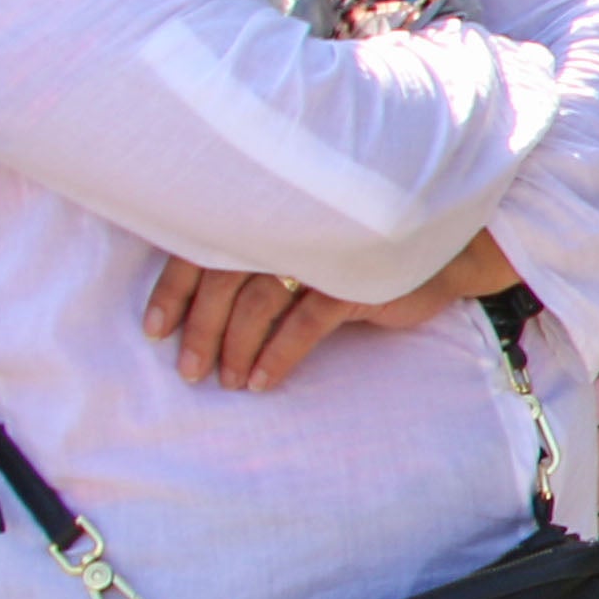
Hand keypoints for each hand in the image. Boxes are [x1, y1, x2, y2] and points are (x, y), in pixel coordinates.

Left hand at [144, 244, 508, 388]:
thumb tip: (204, 306)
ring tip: (227, 381)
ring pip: (256, 305)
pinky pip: (302, 325)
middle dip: (199, 331)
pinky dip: (276, 355)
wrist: (444, 250)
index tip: (153, 329)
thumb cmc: (363, 251)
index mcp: (264, 216)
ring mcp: (317, 253)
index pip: (200, 250)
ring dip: (234, 348)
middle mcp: (285, 228)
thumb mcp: (306, 246)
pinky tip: (262, 380)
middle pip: (220, 281)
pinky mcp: (351, 281)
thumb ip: (262, 258)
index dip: (171, 290)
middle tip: (188, 371)